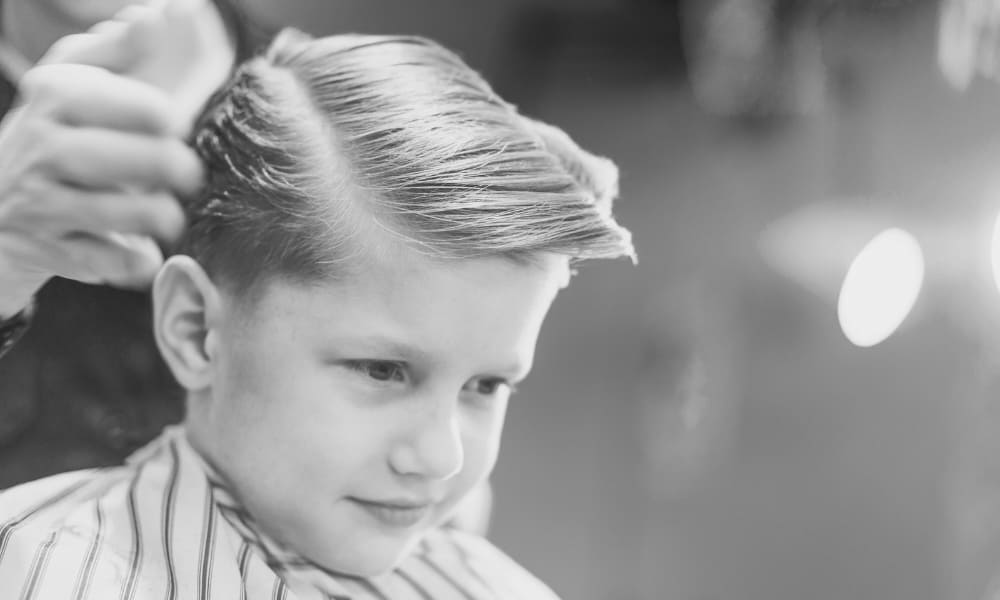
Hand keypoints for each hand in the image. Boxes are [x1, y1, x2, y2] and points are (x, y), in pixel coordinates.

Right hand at [0, 0, 233, 316]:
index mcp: (53, 98)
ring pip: (118, 211)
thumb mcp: (71, 83)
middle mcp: (39, 148)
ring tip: (171, 214)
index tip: (174, 126)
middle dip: (172, 168)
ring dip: (159, 216)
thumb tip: (155, 17)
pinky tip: (144, 252)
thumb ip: (115, 52)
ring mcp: (39, 203)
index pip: (122, 102)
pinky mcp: (47, 250)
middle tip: (189, 174)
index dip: (160, 116)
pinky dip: (132, 261)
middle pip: (124, 157)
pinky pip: (104, 260)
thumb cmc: (54, 136)